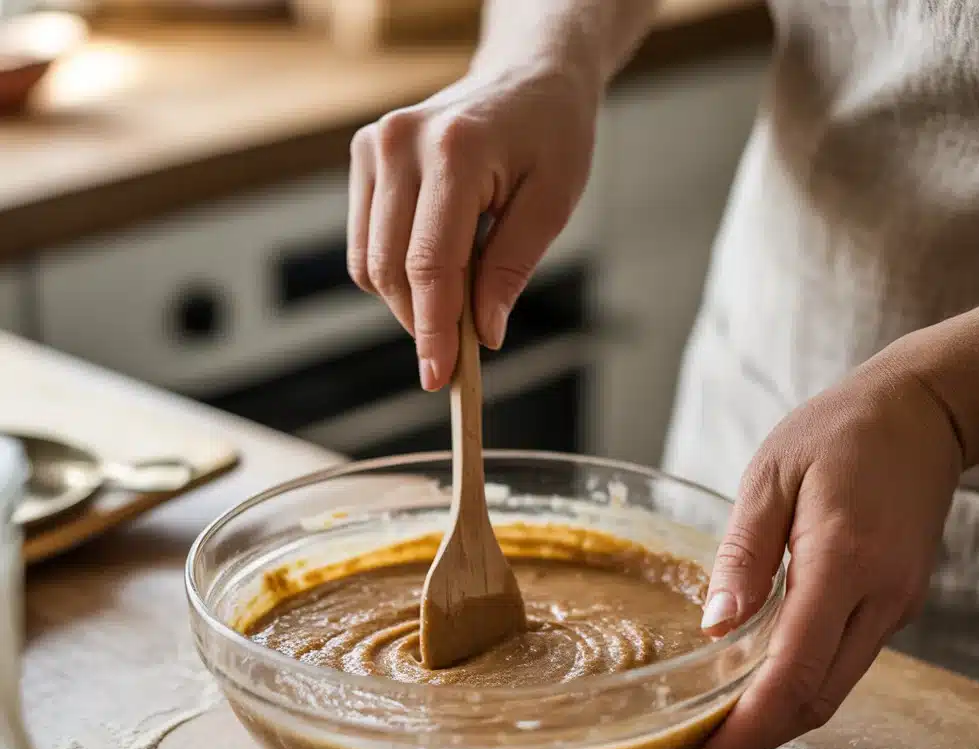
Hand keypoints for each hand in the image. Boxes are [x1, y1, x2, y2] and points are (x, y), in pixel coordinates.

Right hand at [346, 61, 598, 390]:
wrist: (528, 77)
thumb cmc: (550, 137)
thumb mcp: (552, 204)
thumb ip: (511, 270)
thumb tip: (483, 334)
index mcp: (455, 152)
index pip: (430, 264)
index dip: (433, 330)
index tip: (438, 377)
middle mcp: (399, 144)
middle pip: (392, 269)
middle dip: (422, 323)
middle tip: (458, 354)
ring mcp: (374, 147)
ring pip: (370, 263)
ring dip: (407, 301)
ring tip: (457, 296)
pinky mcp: (363, 156)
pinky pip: (365, 243)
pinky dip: (395, 273)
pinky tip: (436, 266)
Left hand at [690, 357, 963, 748]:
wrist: (923, 412)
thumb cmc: (839, 431)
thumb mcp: (771, 477)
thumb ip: (742, 555)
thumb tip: (714, 630)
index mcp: (842, 561)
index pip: (792, 672)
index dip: (747, 727)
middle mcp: (880, 596)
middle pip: (817, 699)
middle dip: (759, 740)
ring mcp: (896, 605)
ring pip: (835, 689)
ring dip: (781, 720)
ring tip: (724, 732)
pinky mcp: (896, 603)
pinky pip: (846, 662)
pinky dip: (804, 687)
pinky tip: (764, 687)